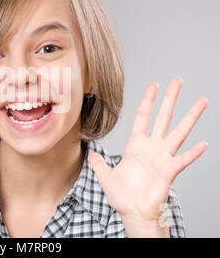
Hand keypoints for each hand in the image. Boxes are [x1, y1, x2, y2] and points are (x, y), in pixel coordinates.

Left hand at [88, 77, 207, 232]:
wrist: (133, 213)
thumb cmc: (122, 196)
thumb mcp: (105, 176)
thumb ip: (99, 164)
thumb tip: (90, 156)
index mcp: (136, 145)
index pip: (143, 117)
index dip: (148, 101)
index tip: (154, 85)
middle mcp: (152, 148)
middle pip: (164, 117)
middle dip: (170, 98)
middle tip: (179, 81)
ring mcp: (163, 158)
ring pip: (179, 132)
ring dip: (190, 117)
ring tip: (201, 102)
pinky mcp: (169, 171)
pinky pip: (183, 160)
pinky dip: (193, 153)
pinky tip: (203, 144)